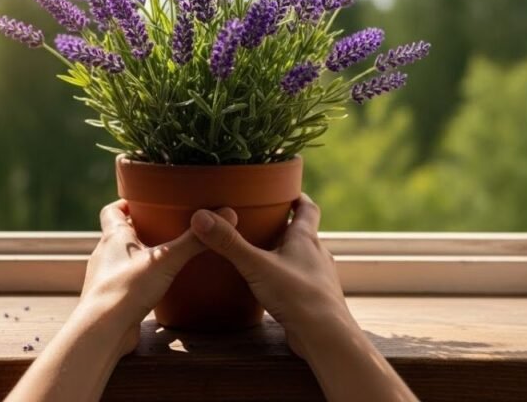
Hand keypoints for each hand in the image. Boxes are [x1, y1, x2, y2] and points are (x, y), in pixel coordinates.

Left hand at [77, 199, 207, 354]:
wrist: (104, 330)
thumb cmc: (127, 289)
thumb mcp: (167, 260)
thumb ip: (194, 239)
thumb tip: (225, 214)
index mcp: (114, 237)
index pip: (112, 211)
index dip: (126, 204)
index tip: (143, 202)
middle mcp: (105, 254)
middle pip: (119, 235)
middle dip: (139, 229)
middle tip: (163, 227)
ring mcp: (107, 278)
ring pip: (123, 260)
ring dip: (140, 257)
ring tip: (165, 257)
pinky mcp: (113, 300)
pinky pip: (127, 283)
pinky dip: (140, 280)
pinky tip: (158, 286)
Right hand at [188, 193, 348, 358]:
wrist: (325, 336)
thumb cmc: (297, 295)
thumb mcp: (256, 265)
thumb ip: (229, 243)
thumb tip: (201, 217)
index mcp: (306, 238)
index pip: (307, 207)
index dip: (297, 196)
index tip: (284, 189)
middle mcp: (317, 254)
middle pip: (303, 232)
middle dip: (284, 224)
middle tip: (261, 219)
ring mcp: (318, 278)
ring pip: (301, 257)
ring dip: (284, 253)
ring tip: (261, 252)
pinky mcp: (314, 299)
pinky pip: (298, 281)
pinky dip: (285, 277)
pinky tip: (269, 286)